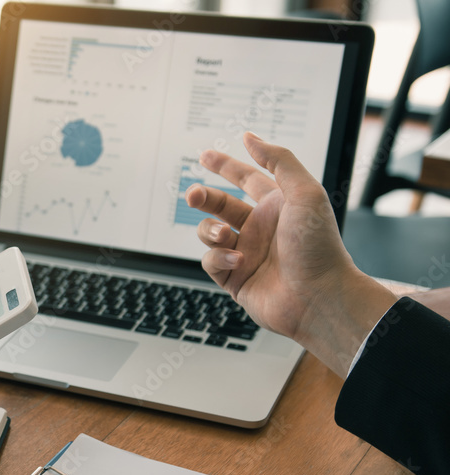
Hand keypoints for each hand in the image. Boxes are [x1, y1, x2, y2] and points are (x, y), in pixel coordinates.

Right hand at [188, 132, 395, 375]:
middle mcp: (260, 228)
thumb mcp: (305, 192)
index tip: (206, 156)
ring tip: (226, 236)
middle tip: (193, 195)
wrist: (319, 297)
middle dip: (203, 197)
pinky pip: (211, 261)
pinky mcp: (235, 277)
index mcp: (277, 205)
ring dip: (210, 230)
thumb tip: (252, 138)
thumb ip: (279, 161)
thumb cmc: (318, 246)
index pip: (247, 179)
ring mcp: (246, 253)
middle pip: (221, 204)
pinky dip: (219, 258)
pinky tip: (238, 261)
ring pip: (210, 232)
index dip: (226, 166)